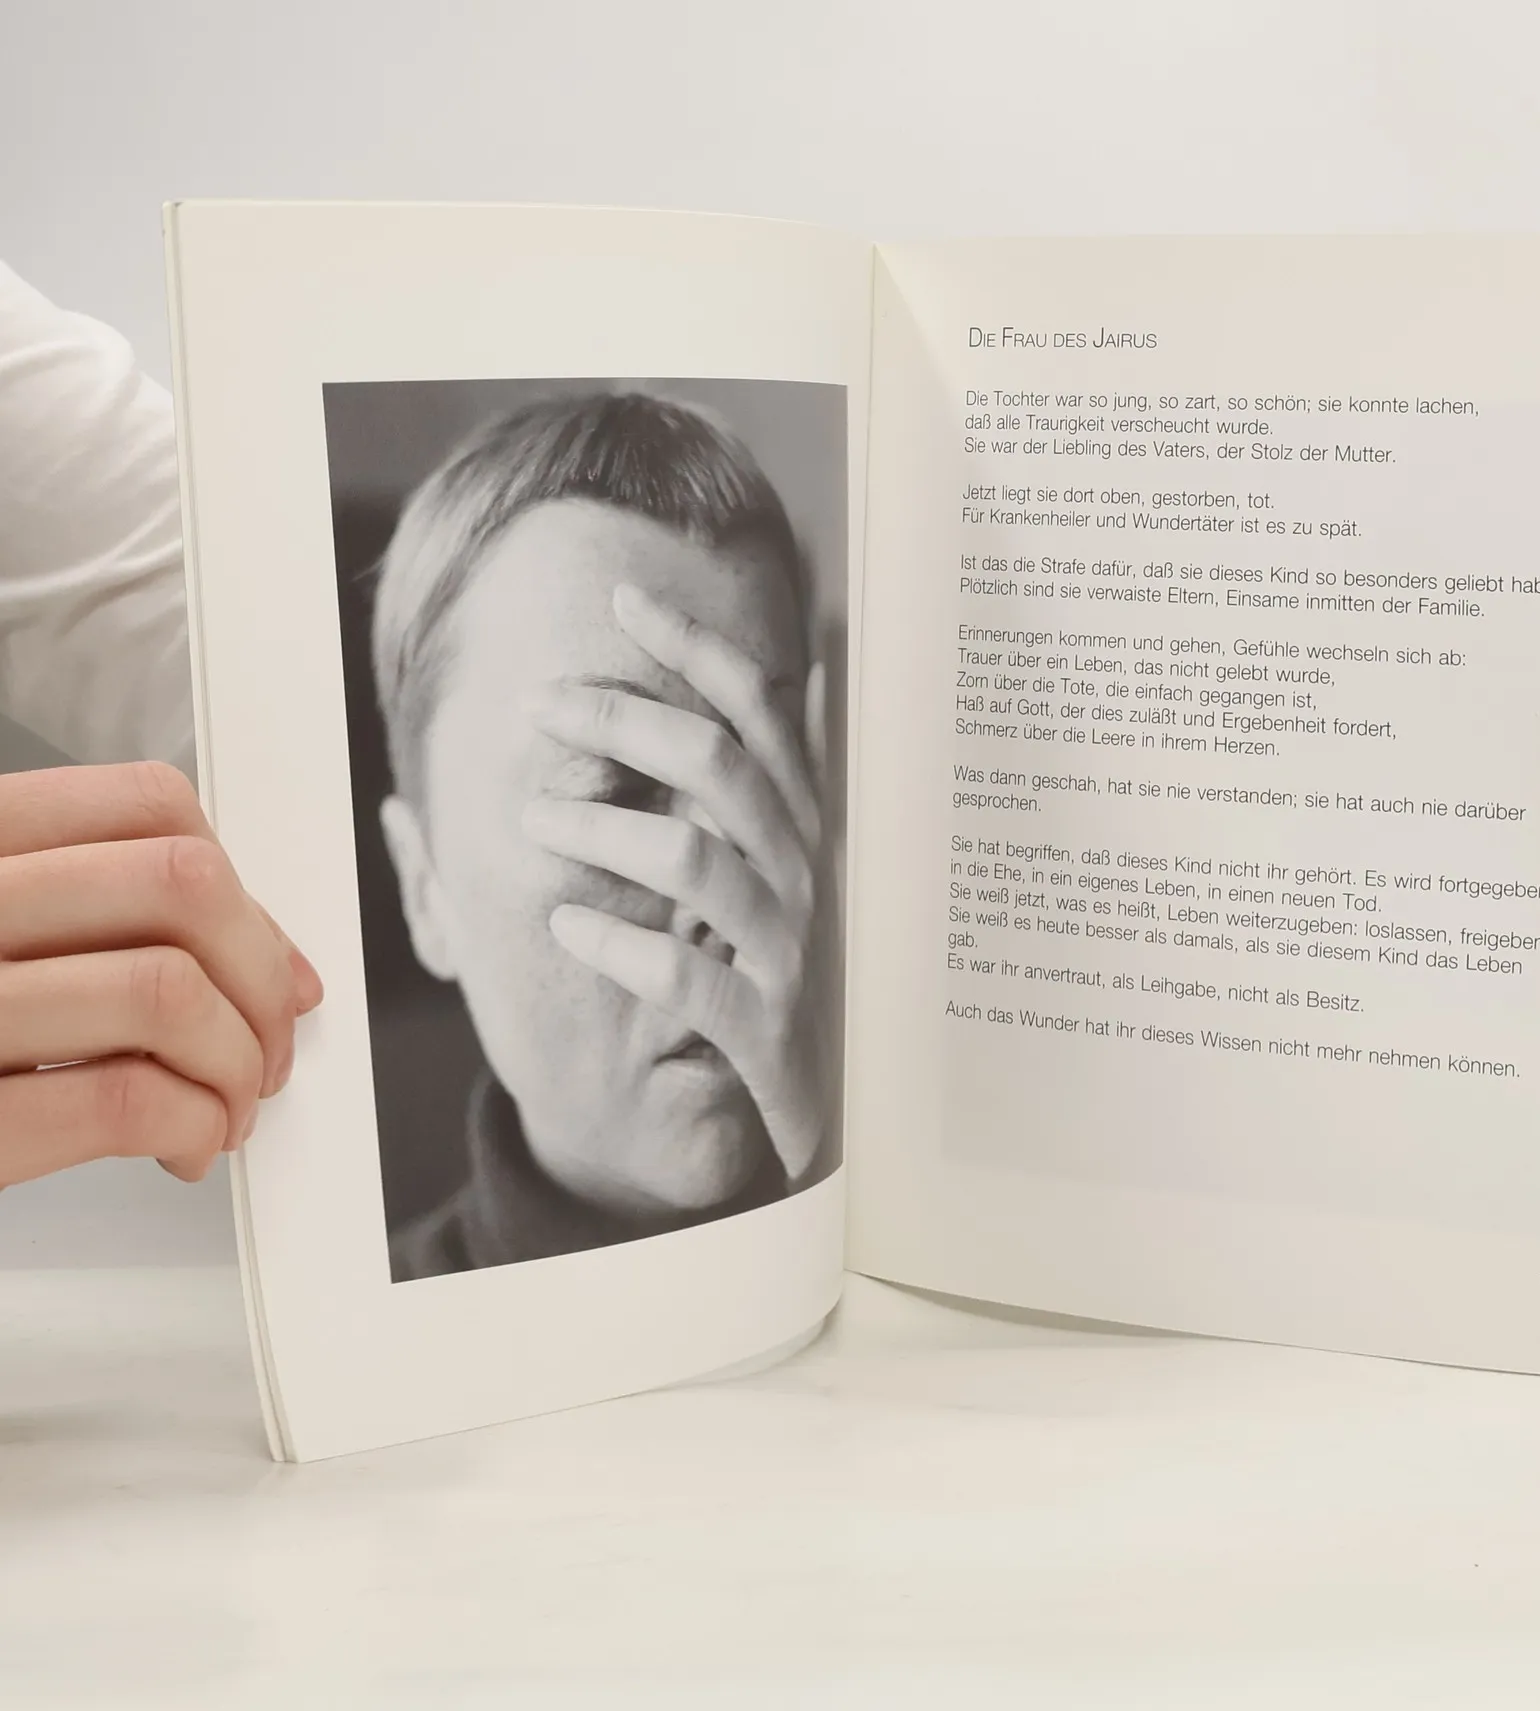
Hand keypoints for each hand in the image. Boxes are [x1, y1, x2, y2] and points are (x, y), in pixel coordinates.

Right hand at [0, 762, 322, 1186]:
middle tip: (266, 1040)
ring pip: (165, 989)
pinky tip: (185, 1141)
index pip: (143, 805)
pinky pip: (120, 1098)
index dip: (237, 883)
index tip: (267, 954)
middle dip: (260, 973)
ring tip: (226, 1101)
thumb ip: (85, 922)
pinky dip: (193, 1121)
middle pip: (178, 885)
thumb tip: (259, 955)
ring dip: (235, 1060)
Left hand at [524, 584, 827, 1184]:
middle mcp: (806, 871)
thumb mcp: (800, 869)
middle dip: (622, 719)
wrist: (836, 1110)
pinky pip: (687, 975)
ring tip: (531, 819)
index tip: (622, 600)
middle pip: (716, 764)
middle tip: (541, 708)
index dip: (695, 649)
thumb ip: (789, 778)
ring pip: (695, 857)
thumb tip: (811, 672)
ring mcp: (789, 948)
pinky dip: (619, 945)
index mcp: (809, 825)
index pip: (759, 712)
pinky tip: (565, 927)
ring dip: (602, 827)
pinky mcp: (766, 1028)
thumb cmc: (795, 971)